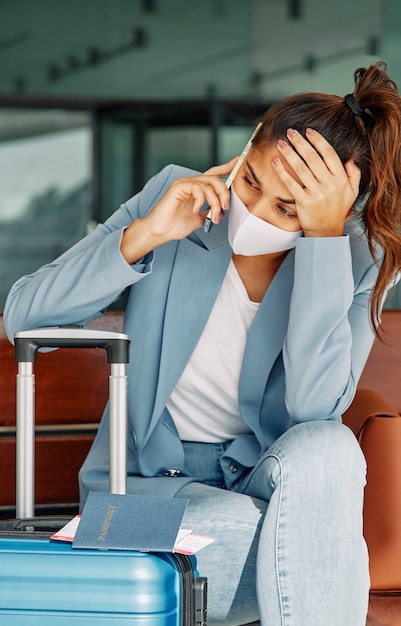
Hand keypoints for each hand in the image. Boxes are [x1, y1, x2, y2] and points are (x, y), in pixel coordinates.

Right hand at [120, 157, 237, 263]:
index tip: (238, 162)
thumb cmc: (175, 225)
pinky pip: (197, 188)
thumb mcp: (199, 219)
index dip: (226, 167)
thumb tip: (222, 210)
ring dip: (215, 202)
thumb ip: (210, 212)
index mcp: (196, 189)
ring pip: (208, 185)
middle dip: (224, 193)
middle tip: (226, 207)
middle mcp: (190, 183)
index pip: (213, 174)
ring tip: (213, 216)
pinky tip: (196, 210)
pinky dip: (200, 201)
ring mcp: (184, 184)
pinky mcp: (178, 187)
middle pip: (215, 179)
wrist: (160, 232)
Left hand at [273, 128, 360, 236]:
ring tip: (281, 143)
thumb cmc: (338, 210)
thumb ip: (354, 175)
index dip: (318, 140)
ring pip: (300, 168)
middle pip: (312, 158)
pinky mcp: (304, 202)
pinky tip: (275, 162)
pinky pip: (291, 183)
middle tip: (290, 132)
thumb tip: (350, 160)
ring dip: (289, 153)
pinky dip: (282, 171)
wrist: (326, 231)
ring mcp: (316, 193)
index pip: (329, 154)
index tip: (308, 131)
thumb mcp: (352, 192)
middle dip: (300, 142)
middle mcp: (329, 185)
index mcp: (341, 179)